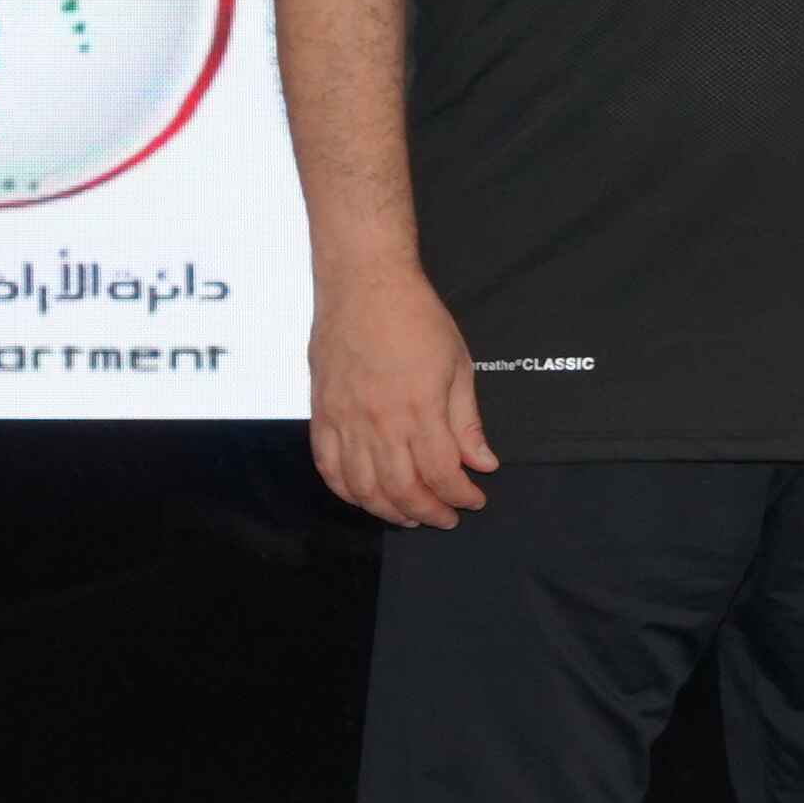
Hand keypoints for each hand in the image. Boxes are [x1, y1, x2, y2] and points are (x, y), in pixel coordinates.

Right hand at [310, 263, 495, 530]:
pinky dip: (346, 490)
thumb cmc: (414, 317)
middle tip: (447, 518)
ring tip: (410, 516)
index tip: (474, 499)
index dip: (460, 495)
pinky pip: (328, 466)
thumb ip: (467, 422)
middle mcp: (378, 421)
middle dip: (429, 512)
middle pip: (402, 489)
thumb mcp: (458, 366)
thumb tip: (482, 462)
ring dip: (388, 510)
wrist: (364, 285)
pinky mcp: (321, 413)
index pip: (442, 472)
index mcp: (419, 409)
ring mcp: (344, 420)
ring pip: (363, 486)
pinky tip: (364, 497)